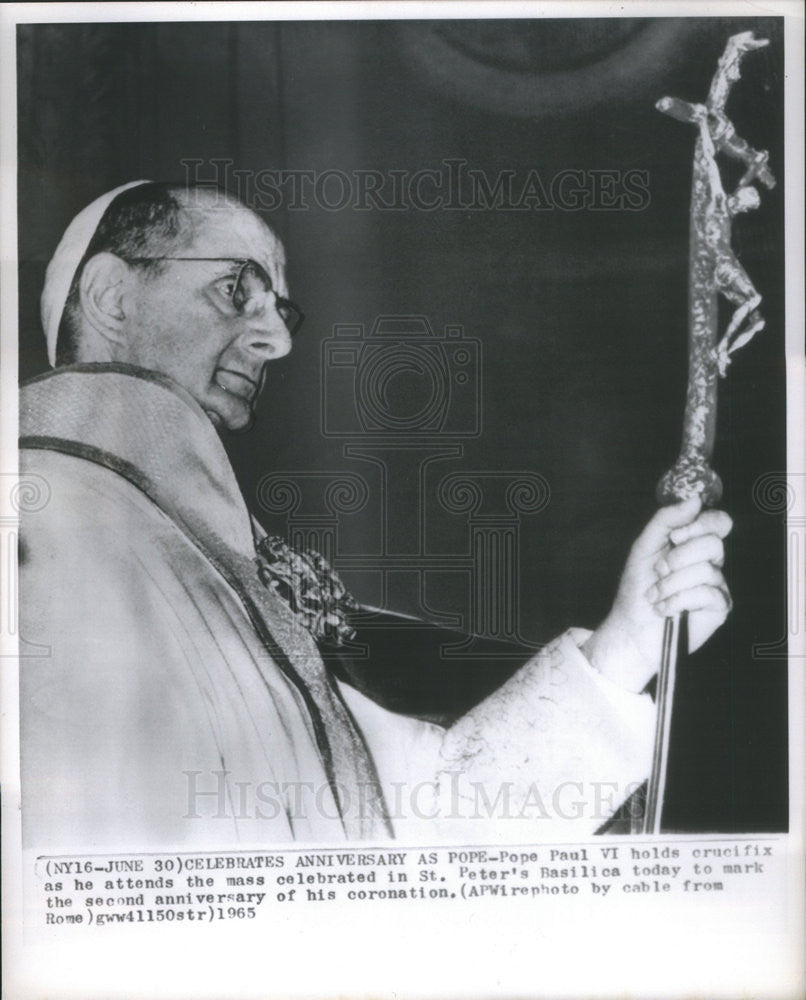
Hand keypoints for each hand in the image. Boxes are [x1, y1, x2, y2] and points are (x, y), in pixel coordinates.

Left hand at [581, 497, 732, 692]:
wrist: (632, 626)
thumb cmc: (638, 587)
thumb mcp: (645, 546)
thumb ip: (667, 519)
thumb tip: (695, 500)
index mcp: (694, 544)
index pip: (717, 522)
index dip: (699, 525)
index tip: (675, 537)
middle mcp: (709, 562)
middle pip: (713, 543)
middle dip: (677, 558)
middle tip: (659, 571)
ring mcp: (717, 584)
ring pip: (707, 569)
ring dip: (671, 584)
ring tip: (657, 595)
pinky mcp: (719, 607)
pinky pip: (707, 593)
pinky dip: (678, 601)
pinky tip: (666, 609)